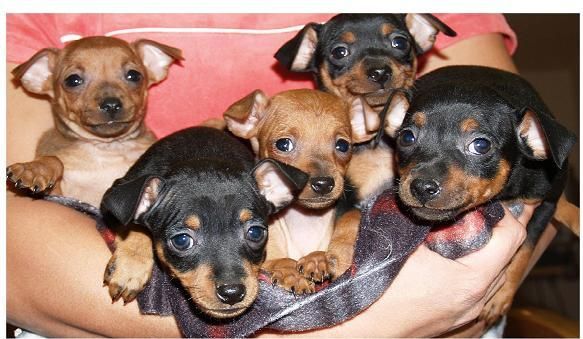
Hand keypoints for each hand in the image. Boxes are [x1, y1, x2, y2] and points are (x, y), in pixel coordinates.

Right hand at [391, 202, 533, 336]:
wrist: (363, 328)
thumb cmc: (380, 291)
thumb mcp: (404, 243)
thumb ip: (429, 219)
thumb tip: (439, 198)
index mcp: (471, 280)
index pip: (511, 237)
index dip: (505, 213)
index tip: (488, 199)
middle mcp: (476, 300)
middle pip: (506, 256)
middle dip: (495, 229)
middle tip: (477, 208)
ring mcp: (467, 313)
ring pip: (493, 275)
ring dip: (485, 250)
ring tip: (464, 230)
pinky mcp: (454, 319)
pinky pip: (477, 289)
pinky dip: (472, 268)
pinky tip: (451, 257)